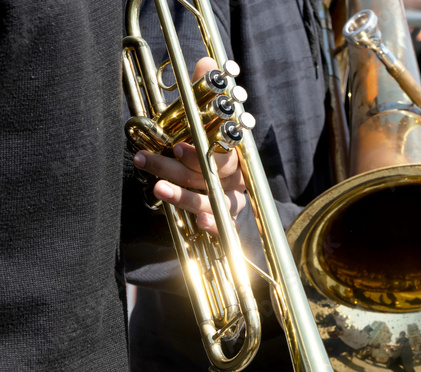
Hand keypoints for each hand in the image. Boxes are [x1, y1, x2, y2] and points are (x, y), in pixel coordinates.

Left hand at [133, 57, 245, 236]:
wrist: (230, 187)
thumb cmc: (213, 150)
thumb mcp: (208, 119)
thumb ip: (205, 91)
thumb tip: (205, 61)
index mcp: (233, 148)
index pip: (222, 148)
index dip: (200, 148)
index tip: (177, 146)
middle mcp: (235, 174)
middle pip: (212, 172)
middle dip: (180, 168)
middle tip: (148, 160)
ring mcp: (232, 197)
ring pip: (212, 198)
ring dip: (184, 195)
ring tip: (158, 189)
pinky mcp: (227, 218)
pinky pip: (223, 225)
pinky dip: (214, 224)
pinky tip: (201, 223)